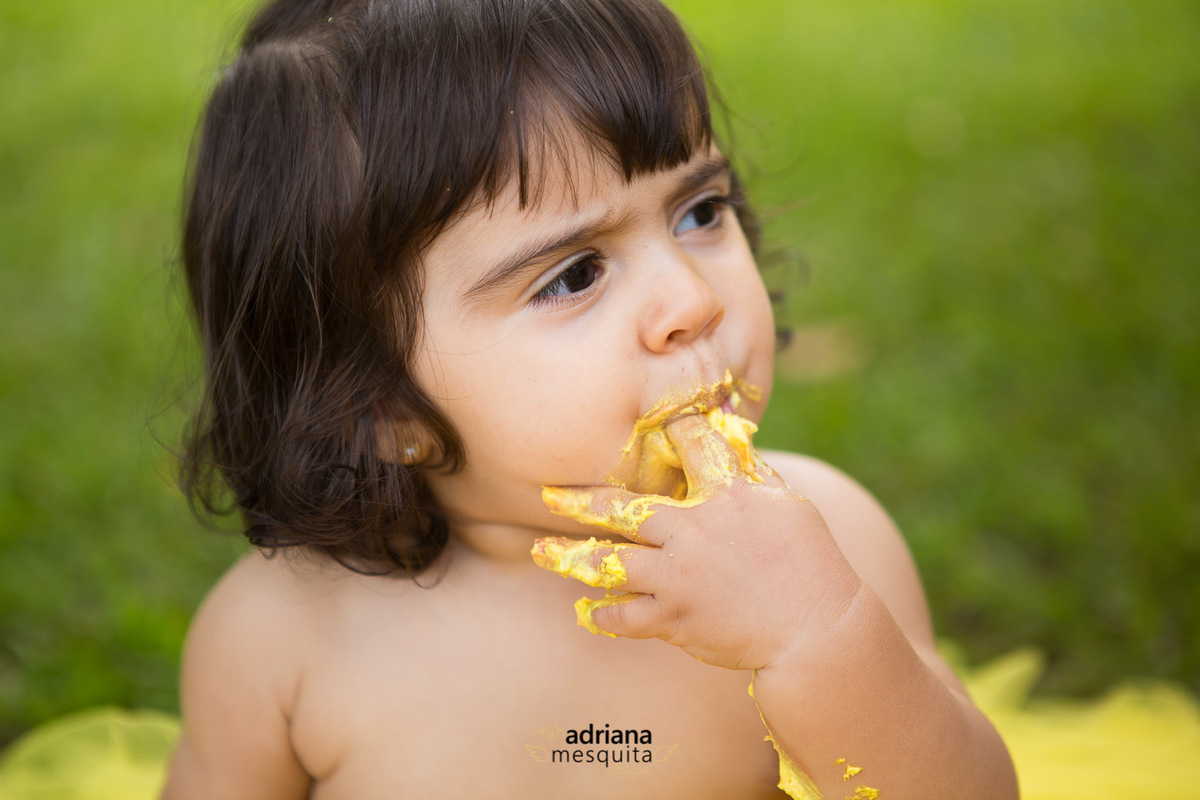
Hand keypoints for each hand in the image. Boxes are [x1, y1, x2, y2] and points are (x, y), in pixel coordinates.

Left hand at [532, 413, 862, 670]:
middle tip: (549, 495)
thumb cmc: (809, 561)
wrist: (817, 627)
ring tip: (540, 552)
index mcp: (726, 495)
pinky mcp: (675, 618)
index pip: (690, 445)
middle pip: (624, 508)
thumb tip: (730, 437)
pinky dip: (604, 615)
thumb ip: (751, 471)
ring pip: (610, 563)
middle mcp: (694, 531)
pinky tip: (587, 611)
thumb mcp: (788, 503)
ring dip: (570, 558)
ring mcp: (680, 576)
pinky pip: (626, 617)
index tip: (655, 425)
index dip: (674, 429)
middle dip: (581, 500)